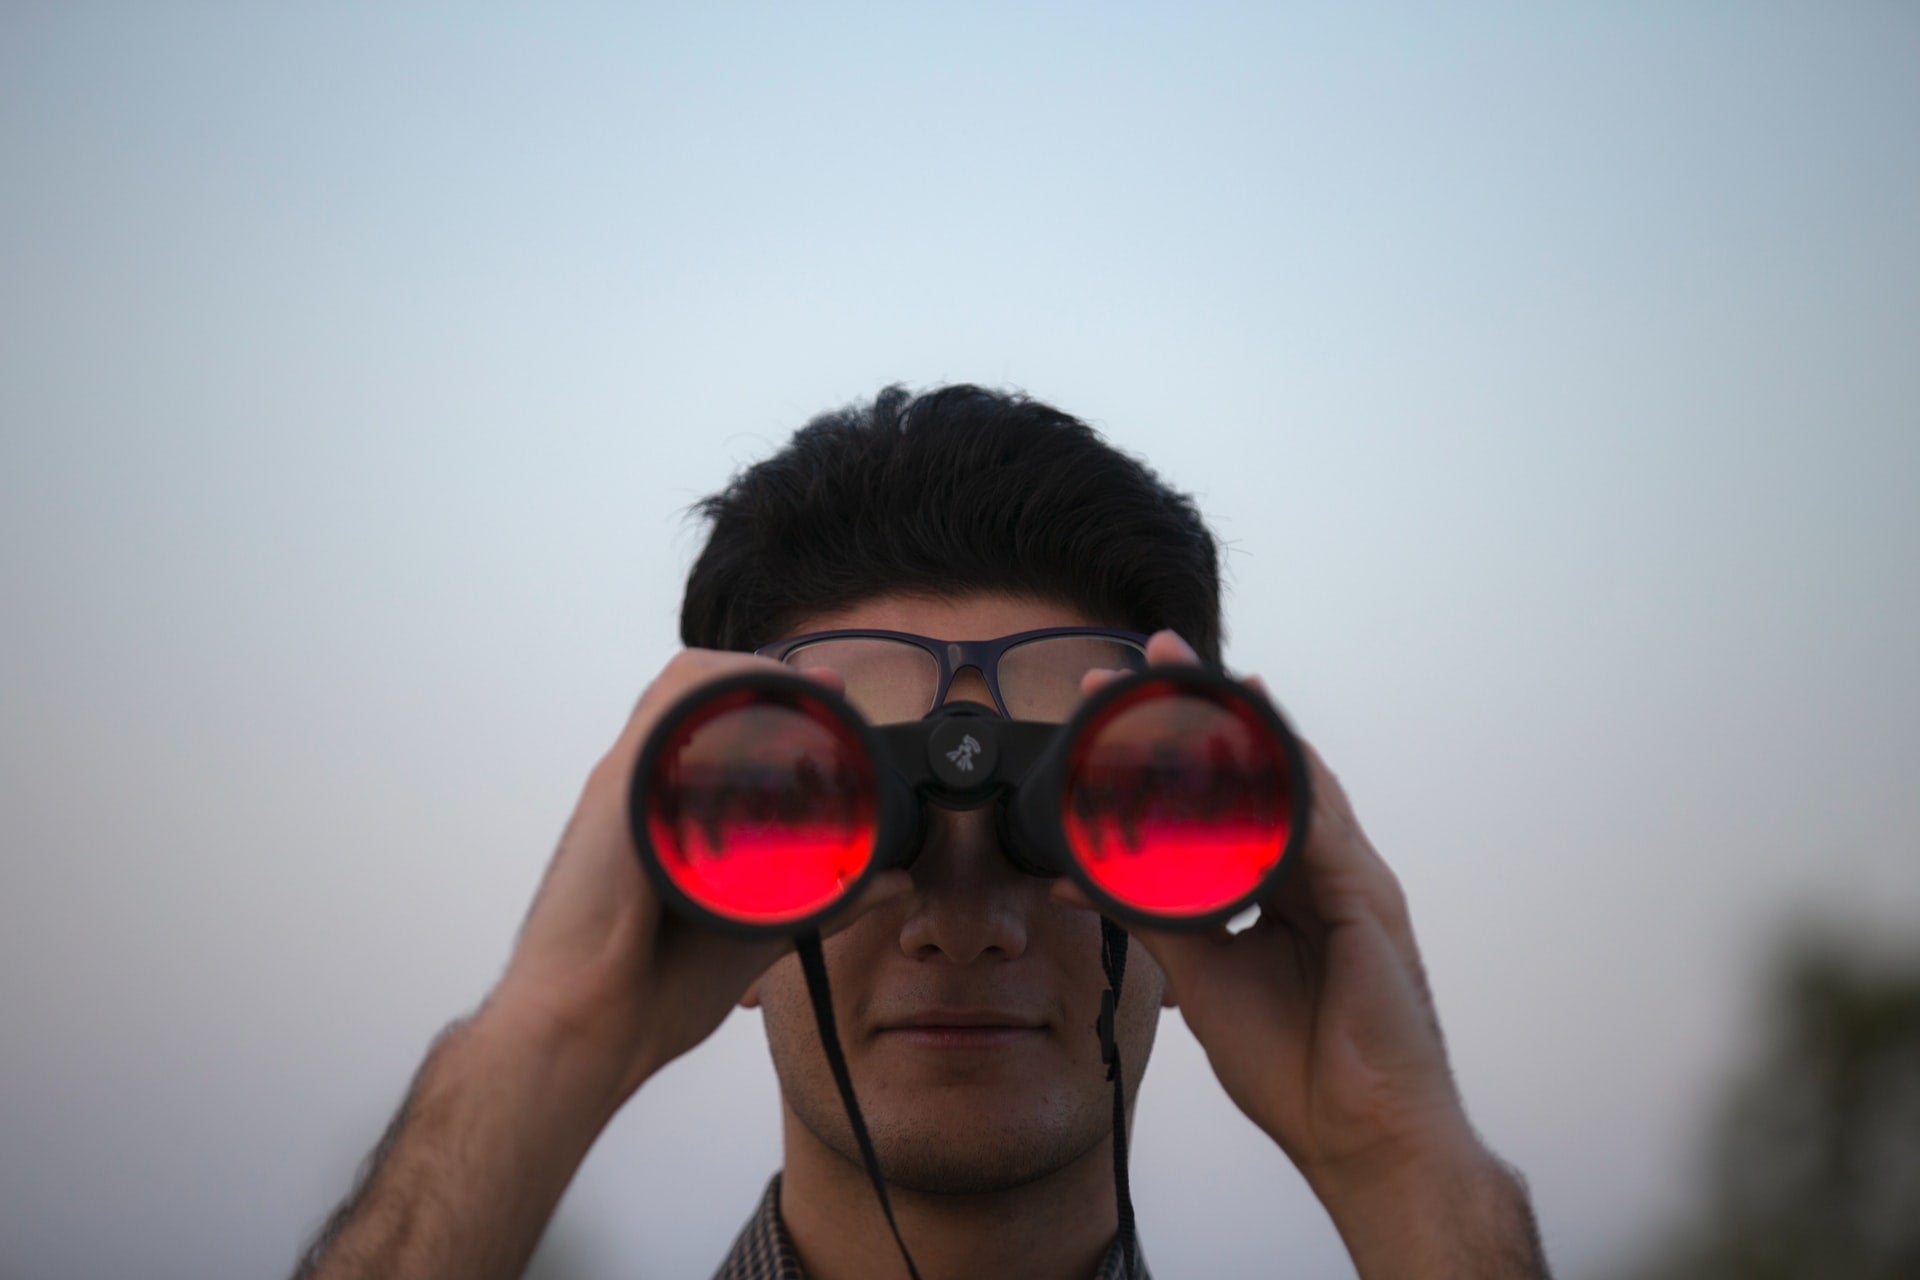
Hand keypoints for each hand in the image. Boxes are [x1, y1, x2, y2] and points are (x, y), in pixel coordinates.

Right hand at [486, 650, 910, 1109]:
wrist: (582, 1033)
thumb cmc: (647, 995)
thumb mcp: (758, 933)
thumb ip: (824, 902)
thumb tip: (893, 883)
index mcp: (660, 816)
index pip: (711, 726)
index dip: (771, 701)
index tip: (832, 706)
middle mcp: (639, 790)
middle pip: (697, 692)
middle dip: (766, 678)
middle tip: (827, 695)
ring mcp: (624, 787)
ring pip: (682, 687)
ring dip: (748, 674)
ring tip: (806, 690)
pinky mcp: (615, 793)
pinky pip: (664, 710)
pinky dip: (715, 689)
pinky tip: (762, 697)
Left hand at [1057, 631, 1479, 1191]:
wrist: (1359, 1136)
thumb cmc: (1297, 1065)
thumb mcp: (1202, 975)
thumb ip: (1155, 915)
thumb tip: (1082, 879)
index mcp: (1283, 882)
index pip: (1229, 791)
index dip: (1181, 741)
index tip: (1123, 697)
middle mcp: (1320, 867)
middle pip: (1263, 766)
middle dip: (1212, 706)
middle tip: (1155, 653)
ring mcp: (1352, 879)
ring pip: (1297, 779)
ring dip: (1248, 725)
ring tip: (1203, 677)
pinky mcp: (1370, 903)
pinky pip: (1322, 833)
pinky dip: (1286, 792)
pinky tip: (1254, 754)